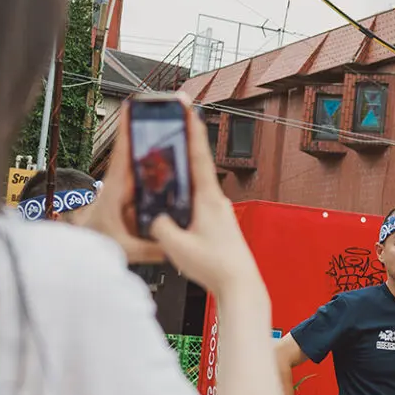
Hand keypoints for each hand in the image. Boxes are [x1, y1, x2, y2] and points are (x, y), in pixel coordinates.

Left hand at [77, 123, 166, 264]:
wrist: (84, 247)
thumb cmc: (97, 242)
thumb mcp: (126, 249)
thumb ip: (150, 248)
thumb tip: (174, 245)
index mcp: (116, 191)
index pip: (122, 155)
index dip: (127, 131)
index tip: (132, 109)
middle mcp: (119, 184)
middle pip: (134, 151)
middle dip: (147, 129)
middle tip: (162, 110)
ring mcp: (124, 188)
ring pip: (140, 162)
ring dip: (153, 145)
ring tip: (172, 127)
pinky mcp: (129, 194)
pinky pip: (144, 175)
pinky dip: (156, 164)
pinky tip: (174, 159)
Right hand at [146, 104, 265, 299]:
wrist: (240, 285)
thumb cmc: (214, 266)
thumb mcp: (176, 246)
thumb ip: (160, 226)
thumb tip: (153, 217)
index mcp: (208, 199)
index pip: (199, 156)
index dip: (192, 131)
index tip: (188, 108)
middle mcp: (216, 201)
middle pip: (197, 166)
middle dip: (184, 145)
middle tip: (174, 124)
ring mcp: (219, 212)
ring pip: (197, 186)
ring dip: (183, 172)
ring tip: (167, 160)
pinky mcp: (218, 224)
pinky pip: (198, 202)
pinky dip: (185, 195)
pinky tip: (174, 201)